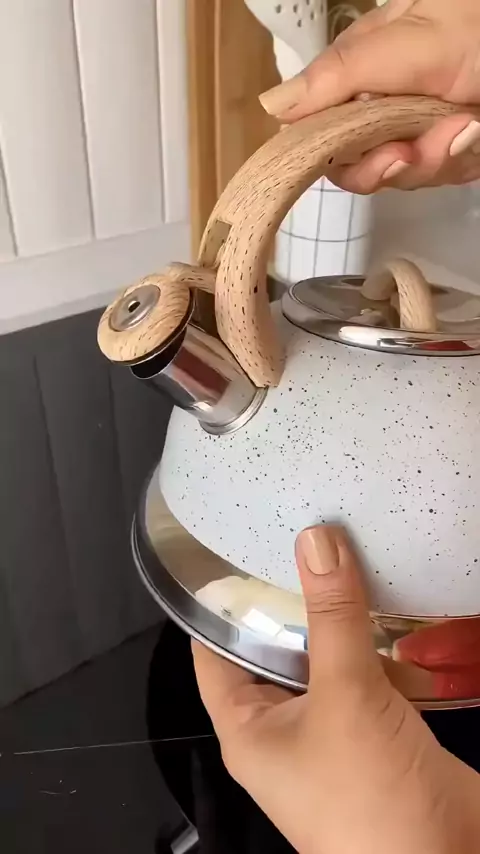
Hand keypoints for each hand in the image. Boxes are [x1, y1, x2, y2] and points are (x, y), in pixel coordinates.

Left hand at [193, 525, 479, 853]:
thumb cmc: (367, 799)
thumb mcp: (344, 698)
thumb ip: (332, 618)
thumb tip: (316, 541)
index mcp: (247, 730)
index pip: (213, 653)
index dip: (220, 603)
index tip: (234, 550)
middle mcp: (282, 729)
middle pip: (273, 650)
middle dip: (289, 601)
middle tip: (302, 539)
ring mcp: (331, 732)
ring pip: (324, 660)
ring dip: (337, 620)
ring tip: (342, 558)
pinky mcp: (375, 732)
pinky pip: (365, 676)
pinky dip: (375, 645)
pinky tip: (385, 606)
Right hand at [259, 0, 479, 191]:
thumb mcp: (412, 44)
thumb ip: (342, 76)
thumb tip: (271, 107)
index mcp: (367, 64)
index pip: (322, 125)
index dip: (334, 152)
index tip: (362, 155)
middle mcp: (387, 98)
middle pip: (358, 162)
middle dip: (391, 164)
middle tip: (414, 149)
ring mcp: (421, 125)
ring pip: (402, 176)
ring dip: (434, 160)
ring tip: (465, 126)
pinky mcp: (452, 148)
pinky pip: (439, 176)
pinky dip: (460, 160)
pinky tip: (474, 133)